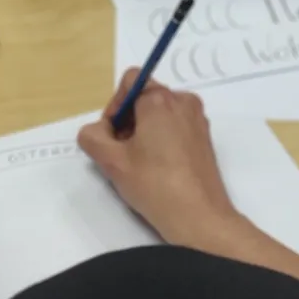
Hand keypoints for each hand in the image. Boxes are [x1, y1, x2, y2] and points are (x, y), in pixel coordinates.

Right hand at [77, 68, 240, 246]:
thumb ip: (93, 137)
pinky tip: (158, 168)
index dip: (115, 105)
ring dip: (144, 131)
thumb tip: (97, 130)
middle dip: (128, 120)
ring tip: (140, 163)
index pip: (130, 81)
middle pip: (146, 97)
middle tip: (122, 153)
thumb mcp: (112, 162)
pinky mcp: (205, 138)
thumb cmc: (154, 185)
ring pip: (161, 113)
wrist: (199, 217)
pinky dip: (162, 139)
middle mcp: (183, 102)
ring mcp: (198, 120)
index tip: (113, 135)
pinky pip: (176, 126)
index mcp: (160, 100)